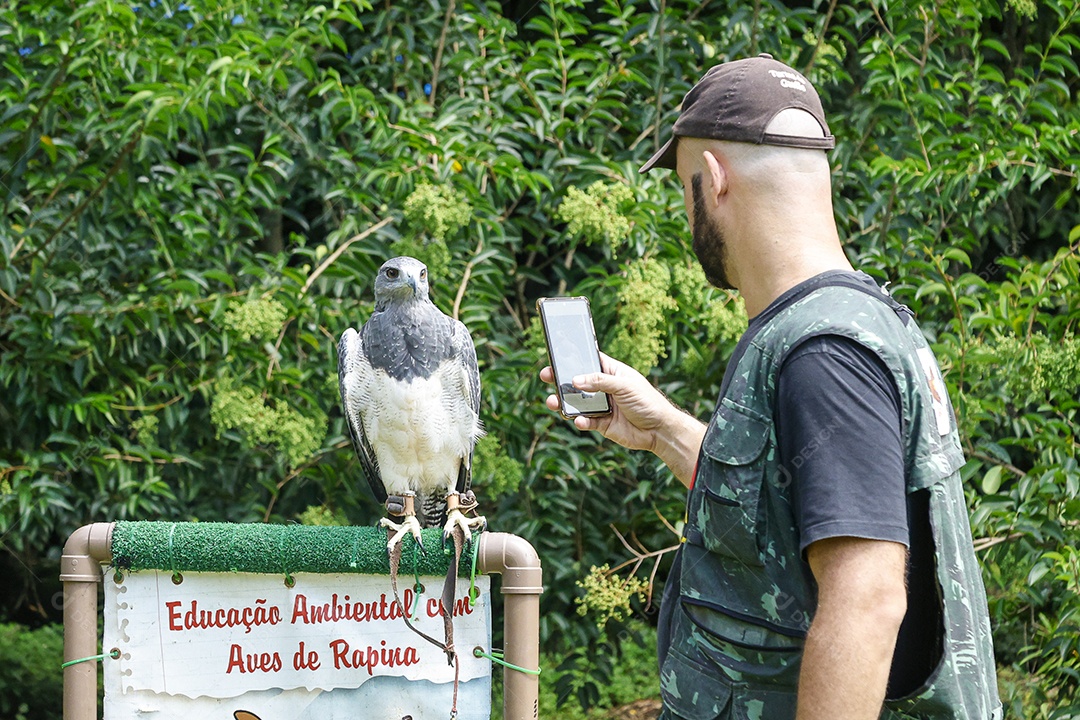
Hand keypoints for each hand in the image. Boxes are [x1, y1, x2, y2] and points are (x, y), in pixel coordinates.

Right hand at [540, 353, 704, 485]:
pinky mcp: (602, 424)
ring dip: (564, 403)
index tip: (556, 354)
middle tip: (546, 376)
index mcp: (611, 372)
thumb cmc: (647, 401)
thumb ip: (600, 381)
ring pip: (577, 403)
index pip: (589, 361)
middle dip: (561, 380)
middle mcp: (604, 388)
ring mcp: (602, 406)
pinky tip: (579, 421)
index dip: (573, 358)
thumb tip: (576, 380)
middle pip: (577, 382)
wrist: (659, 430)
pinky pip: (585, 422)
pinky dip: (580, 421)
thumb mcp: (625, 385)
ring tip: (553, 402)